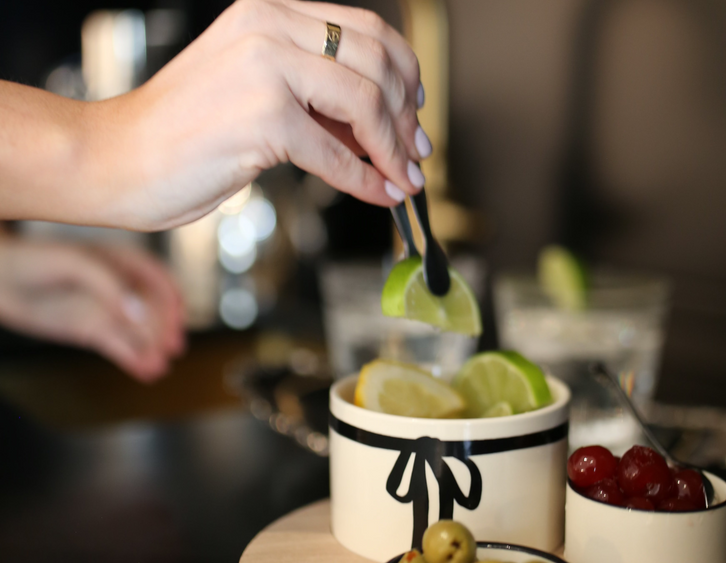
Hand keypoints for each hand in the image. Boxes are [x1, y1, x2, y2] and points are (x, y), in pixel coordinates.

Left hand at [0, 234, 184, 381]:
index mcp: (121, 261)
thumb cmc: (31, 261)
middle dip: (165, 330)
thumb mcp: (75, 264)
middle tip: (172, 348)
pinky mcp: (93, 330)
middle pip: (154, 311)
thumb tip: (139, 315)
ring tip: (159, 366)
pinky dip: (135, 360)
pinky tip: (146, 371)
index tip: (178, 317)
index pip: (158, 280)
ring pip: (139, 333)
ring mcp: (108, 311)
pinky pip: (121, 347)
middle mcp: (120, 287)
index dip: (172, 299)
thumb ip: (110, 286)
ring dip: (153, 350)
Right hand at [89, 0, 428, 229]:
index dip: (404, 73)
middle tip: (417, 152)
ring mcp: (266, 69)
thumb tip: (376, 127)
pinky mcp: (263, 117)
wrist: (119, 159)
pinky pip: (337, 154)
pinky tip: (380, 194)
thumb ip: (313, 99)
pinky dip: (367, 180)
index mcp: (268, 12)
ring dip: (395, 149)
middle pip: (375, 63)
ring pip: (366, 103)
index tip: (417, 112)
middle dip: (408, 115)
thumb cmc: (183, 135)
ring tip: (406, 178)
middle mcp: (269, 27)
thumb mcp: (255, 96)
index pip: (363, 30)